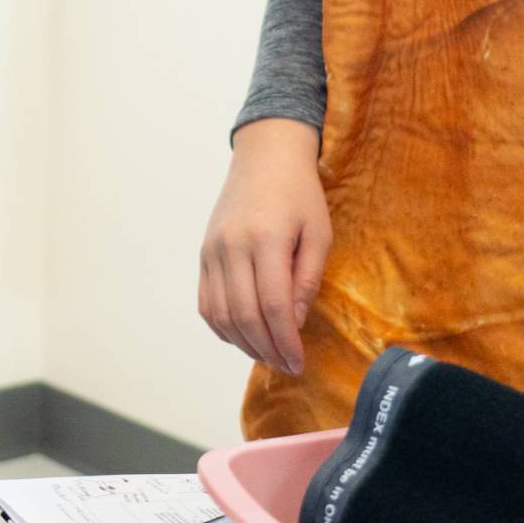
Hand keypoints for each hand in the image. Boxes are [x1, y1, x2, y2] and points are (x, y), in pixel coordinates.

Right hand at [197, 118, 329, 375]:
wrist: (264, 157)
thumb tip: (295, 321)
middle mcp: (232, 246)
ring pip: (220, 314)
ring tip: (268, 354)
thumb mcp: (319, 233)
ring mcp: (212, 250)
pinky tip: (244, 335)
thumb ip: (307, 278)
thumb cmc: (299, 194)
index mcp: (265, 239)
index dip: (286, 341)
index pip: (272, 306)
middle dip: (267, 349)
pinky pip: (206, 301)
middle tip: (287, 365)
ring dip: (243, 343)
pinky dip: (222, 327)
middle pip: (244, 315)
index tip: (299, 362)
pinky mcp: (204, 252)